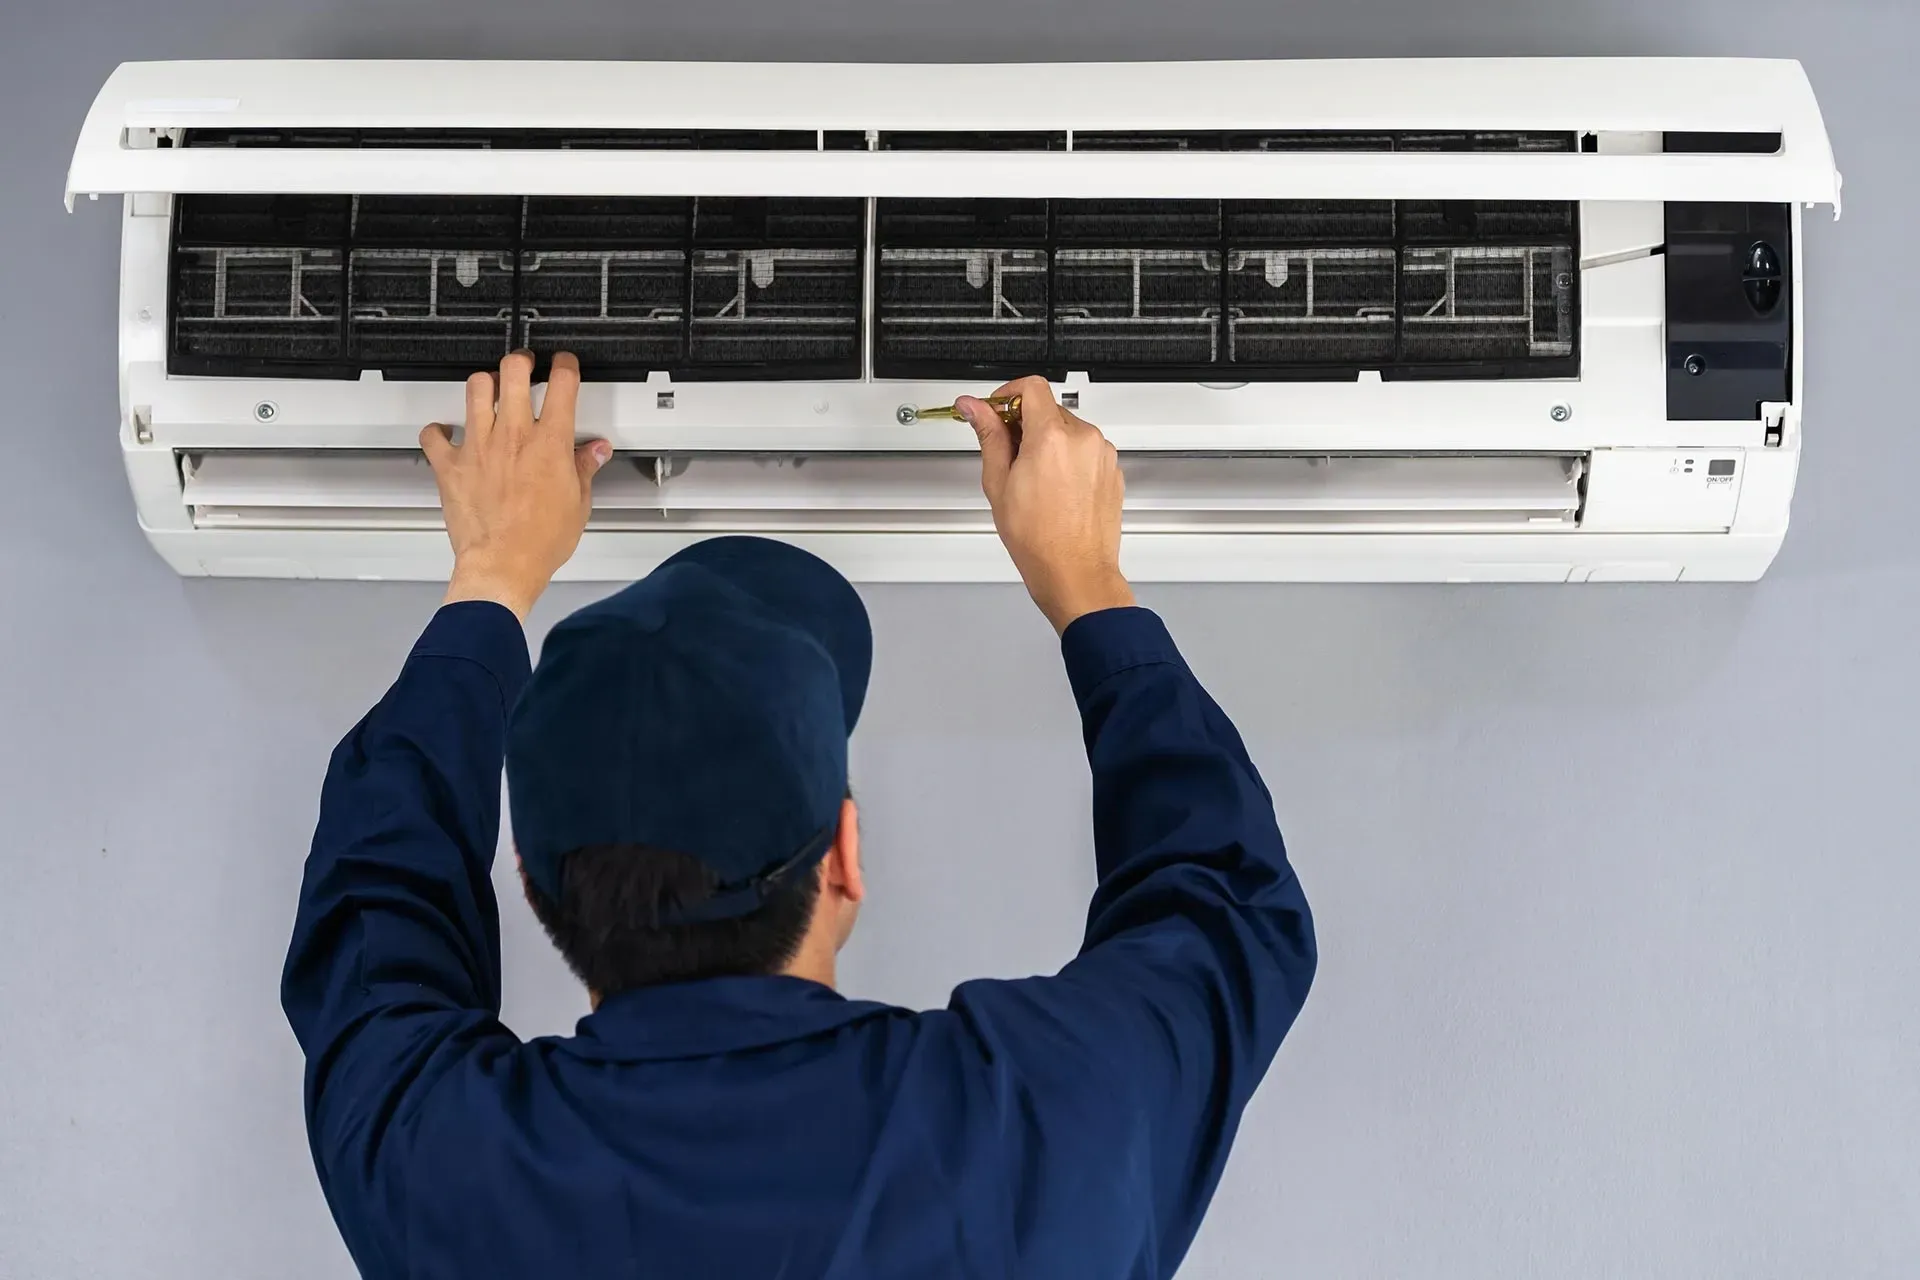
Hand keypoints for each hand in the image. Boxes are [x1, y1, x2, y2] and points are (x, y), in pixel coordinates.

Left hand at [421, 350, 610, 622]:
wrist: (503, 564)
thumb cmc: (540, 541)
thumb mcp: (578, 504)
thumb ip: (584, 469)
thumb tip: (596, 452)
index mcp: (549, 443)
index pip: (562, 384)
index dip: (565, 366)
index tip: (564, 365)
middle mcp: (513, 436)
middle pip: (513, 372)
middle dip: (521, 361)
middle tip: (524, 365)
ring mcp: (478, 446)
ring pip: (475, 389)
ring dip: (485, 384)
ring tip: (490, 388)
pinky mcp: (451, 465)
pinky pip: (433, 434)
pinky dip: (438, 430)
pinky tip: (446, 432)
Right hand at [958, 377, 1134, 633]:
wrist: (1075, 572)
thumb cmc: (1038, 539)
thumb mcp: (999, 483)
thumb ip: (989, 435)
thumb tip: (974, 407)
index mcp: (1051, 436)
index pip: (1031, 386)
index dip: (1009, 394)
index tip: (998, 410)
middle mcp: (1083, 438)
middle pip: (1049, 408)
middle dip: (1026, 423)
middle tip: (1009, 454)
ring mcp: (1102, 454)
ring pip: (1069, 430)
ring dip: (1049, 442)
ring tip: (1034, 479)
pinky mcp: (1113, 470)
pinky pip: (1087, 450)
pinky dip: (1069, 459)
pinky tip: (1055, 489)